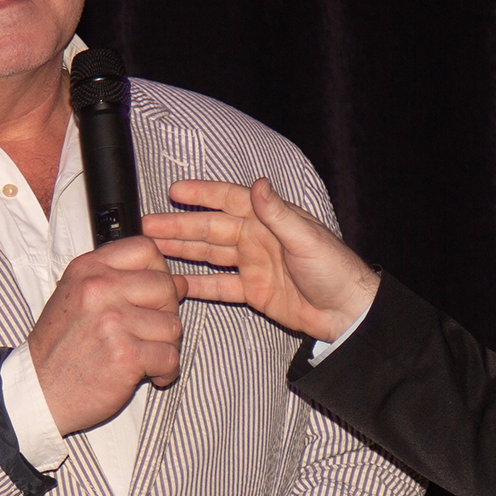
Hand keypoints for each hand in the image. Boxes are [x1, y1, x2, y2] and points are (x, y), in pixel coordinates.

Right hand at [27, 237, 185, 434]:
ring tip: (148, 357)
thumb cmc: (61, 349)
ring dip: (168, 346)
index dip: (160, 271)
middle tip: (153, 333)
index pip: (145, 249)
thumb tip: (180, 281)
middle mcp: (99, 289)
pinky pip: (170, 356)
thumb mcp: (79, 299)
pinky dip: (166, 370)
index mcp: (88, 269)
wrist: (39, 391)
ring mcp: (113, 321)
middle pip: (166, 287)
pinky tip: (150, 375)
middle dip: (168, 313)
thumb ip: (124, 284)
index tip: (154, 294)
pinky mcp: (125, 355)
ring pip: (172, 325)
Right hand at [142, 178, 378, 342]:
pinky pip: (220, 286)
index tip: (175, 192)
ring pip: (210, 256)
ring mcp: (253, 265)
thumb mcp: (305, 238)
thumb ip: (278, 214)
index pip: (229, 200)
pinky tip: (176, 283)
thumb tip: (259, 184)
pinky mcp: (253, 291)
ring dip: (182, 252)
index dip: (202, 194)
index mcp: (269, 220)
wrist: (347, 311)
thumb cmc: (335, 269)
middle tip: (148, 227)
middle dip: (179, 227)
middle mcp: (257, 238)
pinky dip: (198, 284)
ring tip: (152, 251)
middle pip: (210, 229)